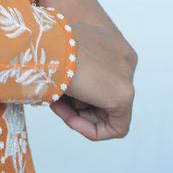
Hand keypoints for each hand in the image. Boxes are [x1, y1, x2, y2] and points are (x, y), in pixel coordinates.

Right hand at [37, 0, 137, 141]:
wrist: (46, 43)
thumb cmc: (45, 43)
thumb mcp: (61, 51)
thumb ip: (72, 67)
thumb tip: (67, 86)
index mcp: (112, 45)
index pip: (100, 78)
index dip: (77, 89)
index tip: (57, 88)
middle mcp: (126, 59)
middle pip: (105, 96)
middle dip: (79, 104)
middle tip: (55, 101)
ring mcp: (127, 76)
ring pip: (109, 113)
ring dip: (81, 116)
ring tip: (57, 104)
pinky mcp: (124, 95)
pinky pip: (117, 127)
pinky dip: (93, 130)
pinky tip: (70, 120)